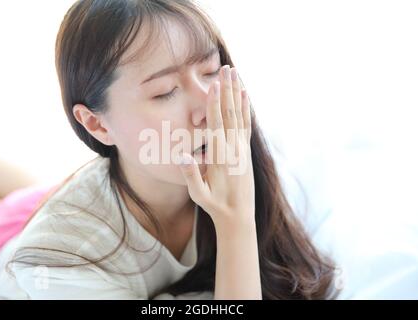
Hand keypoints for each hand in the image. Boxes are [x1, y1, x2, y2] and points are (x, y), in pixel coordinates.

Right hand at [177, 65, 254, 227]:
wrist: (239, 216)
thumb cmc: (215, 206)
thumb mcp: (198, 195)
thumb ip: (191, 175)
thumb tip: (181, 155)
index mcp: (220, 156)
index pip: (217, 125)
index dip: (215, 105)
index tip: (214, 85)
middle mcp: (234, 149)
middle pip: (230, 114)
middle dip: (228, 91)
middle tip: (227, 69)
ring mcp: (242, 149)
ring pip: (240, 116)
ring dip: (237, 94)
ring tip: (236, 75)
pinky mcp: (246, 151)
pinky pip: (246, 125)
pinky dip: (246, 109)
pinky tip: (246, 96)